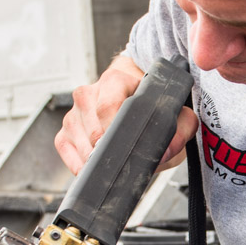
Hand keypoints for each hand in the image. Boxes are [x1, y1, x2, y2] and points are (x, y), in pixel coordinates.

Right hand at [56, 52, 198, 173]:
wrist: (134, 90)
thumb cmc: (151, 102)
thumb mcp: (175, 112)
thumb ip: (181, 129)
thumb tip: (164, 151)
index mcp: (114, 80)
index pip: (106, 106)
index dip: (114, 132)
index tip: (123, 148)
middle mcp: (89, 94)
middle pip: (92, 130)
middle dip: (110, 151)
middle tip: (126, 158)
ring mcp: (74, 113)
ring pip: (78, 143)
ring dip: (96, 158)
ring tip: (114, 158)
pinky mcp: (64, 130)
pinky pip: (66, 151)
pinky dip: (80, 164)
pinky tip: (95, 165)